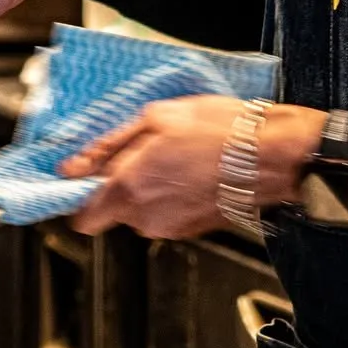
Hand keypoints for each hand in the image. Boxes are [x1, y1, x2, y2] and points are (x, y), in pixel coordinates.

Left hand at [59, 98, 324, 238]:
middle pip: (111, 211)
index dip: (78, 196)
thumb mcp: (156, 118)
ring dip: (148, 188)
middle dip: (118, 186)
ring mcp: (171, 227)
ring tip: (173, 155)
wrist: (274, 155)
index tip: (84, 176)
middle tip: (141, 152)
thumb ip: (108, 146)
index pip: (80, 217)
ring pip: (140, 212)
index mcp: (129, 188)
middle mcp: (146, 216)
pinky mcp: (194, 229)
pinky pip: (167, 213)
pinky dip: (172, 194)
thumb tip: (72, 166)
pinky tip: (191, 169)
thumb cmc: (221, 130)